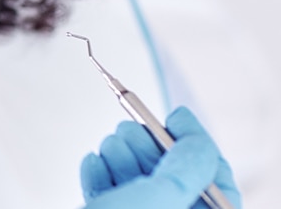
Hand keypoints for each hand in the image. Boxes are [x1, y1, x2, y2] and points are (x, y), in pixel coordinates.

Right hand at [80, 106, 240, 208]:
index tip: (175, 115)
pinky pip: (108, 194)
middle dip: (148, 148)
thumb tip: (189, 130)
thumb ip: (187, 161)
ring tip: (109, 147)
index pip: (215, 180)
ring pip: (137, 183)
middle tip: (130, 130)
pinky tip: (93, 164)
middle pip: (172, 178)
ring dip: (120, 156)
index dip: (197, 143)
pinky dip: (99, 174)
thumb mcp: (163, 195)